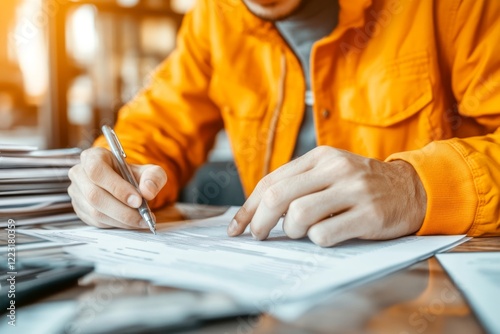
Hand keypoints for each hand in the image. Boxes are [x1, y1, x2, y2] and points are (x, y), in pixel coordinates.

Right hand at [68, 147, 166, 228]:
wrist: (126, 185)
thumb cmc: (135, 175)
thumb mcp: (150, 171)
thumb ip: (154, 177)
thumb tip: (147, 191)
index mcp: (93, 157)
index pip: (97, 170)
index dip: (117, 187)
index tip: (138, 200)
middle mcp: (79, 173)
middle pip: (95, 195)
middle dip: (122, 209)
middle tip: (143, 216)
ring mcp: (77, 193)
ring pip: (95, 212)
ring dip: (121, 220)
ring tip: (141, 220)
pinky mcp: (80, 209)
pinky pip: (96, 222)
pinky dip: (116, 224)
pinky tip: (130, 222)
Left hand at [227, 146, 426, 246]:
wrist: (412, 188)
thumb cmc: (362, 184)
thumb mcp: (331, 171)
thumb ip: (299, 183)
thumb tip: (258, 209)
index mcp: (320, 156)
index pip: (271, 180)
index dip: (249, 207)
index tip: (238, 227)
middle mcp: (335, 169)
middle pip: (278, 196)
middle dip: (260, 221)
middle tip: (259, 235)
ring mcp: (353, 191)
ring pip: (298, 215)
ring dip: (292, 230)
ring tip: (302, 231)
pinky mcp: (368, 215)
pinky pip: (325, 234)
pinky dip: (318, 240)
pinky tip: (327, 235)